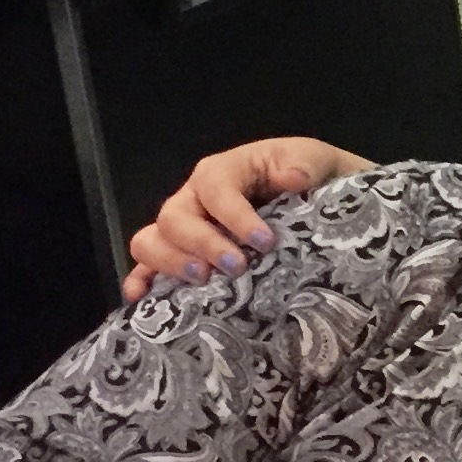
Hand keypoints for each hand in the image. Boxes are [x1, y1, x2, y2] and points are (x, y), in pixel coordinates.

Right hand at [121, 137, 369, 301]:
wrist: (320, 202)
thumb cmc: (313, 180)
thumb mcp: (317, 162)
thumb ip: (306, 164)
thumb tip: (291, 178)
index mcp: (224, 172)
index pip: (215, 188)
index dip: (234, 215)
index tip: (265, 242)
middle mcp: (195, 200)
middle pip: (175, 217)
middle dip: (201, 243)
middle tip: (235, 267)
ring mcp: (185, 230)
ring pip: (152, 240)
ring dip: (171, 262)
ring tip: (204, 281)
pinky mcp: (184, 257)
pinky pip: (148, 266)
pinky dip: (141, 281)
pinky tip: (141, 299)